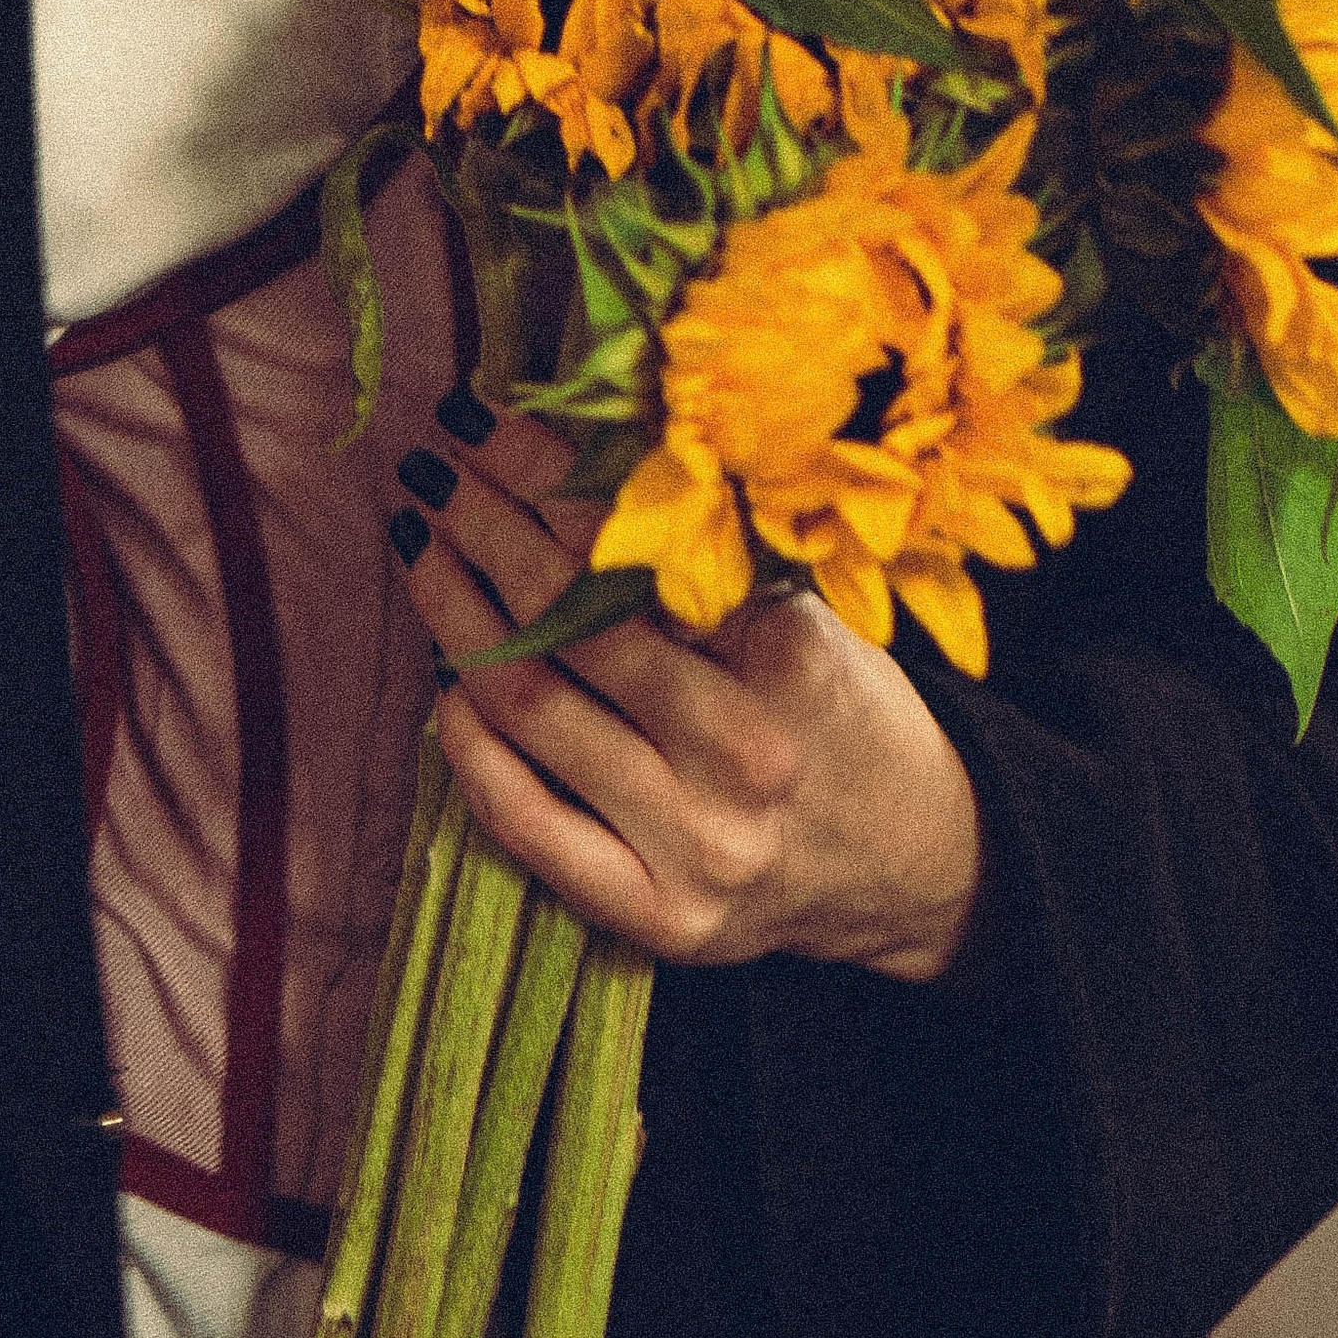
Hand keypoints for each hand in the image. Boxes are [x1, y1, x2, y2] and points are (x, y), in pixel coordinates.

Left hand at [391, 400, 984, 982]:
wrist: (917, 862)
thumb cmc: (845, 705)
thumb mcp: (810, 610)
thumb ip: (708, 554)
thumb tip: (571, 446)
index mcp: (788, 658)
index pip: (634, 543)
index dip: (543, 472)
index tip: (485, 421)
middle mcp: (741, 755)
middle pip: (569, 620)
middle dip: (483, 525)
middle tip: (434, 468)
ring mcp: (695, 846)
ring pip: (533, 709)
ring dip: (454, 613)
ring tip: (421, 546)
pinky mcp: (657, 917)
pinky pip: (527, 824)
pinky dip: (469, 747)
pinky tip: (445, 683)